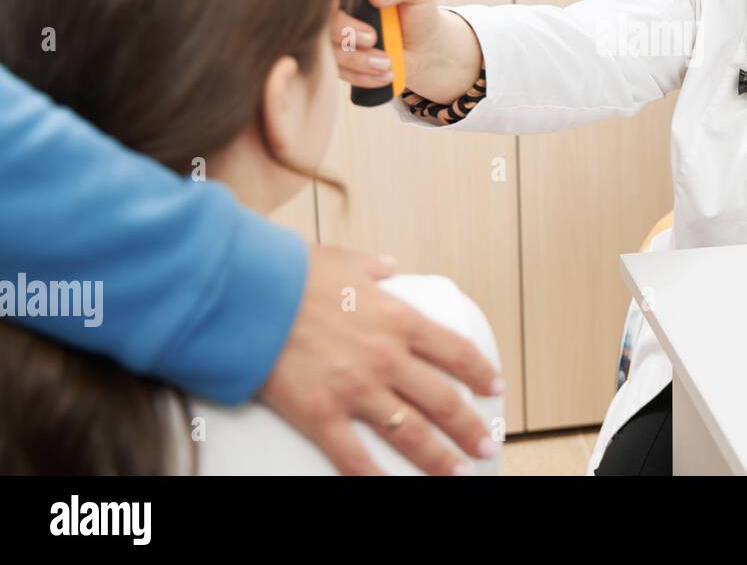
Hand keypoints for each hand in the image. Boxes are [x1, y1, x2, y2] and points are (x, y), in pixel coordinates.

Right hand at [260, 243, 503, 474]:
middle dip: (470, 428)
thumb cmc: (293, 274)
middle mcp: (387, 357)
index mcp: (398, 319)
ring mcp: (356, 389)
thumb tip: (388, 266)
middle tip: (486, 446)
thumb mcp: (345, 260)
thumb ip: (373, 268)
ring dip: (439, 458)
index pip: (456, 352)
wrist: (247, 293)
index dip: (481, 374)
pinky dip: (376, 479)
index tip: (495, 388)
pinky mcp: (320, 414)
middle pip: (443, 401)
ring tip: (458, 474)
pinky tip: (392, 489)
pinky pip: (355, 457)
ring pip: (411, 433)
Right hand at [330, 0, 481, 102]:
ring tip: (386, 62)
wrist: (425, 48)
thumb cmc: (419, 12)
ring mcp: (335, 35)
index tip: (345, 7)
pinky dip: (362, 76)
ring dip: (357, 60)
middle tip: (372, 38)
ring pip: (328, 49)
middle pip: (320, 19)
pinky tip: (385, 74)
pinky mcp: (340, 60)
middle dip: (344, 32)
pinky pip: (339, 71)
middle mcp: (336, 8)